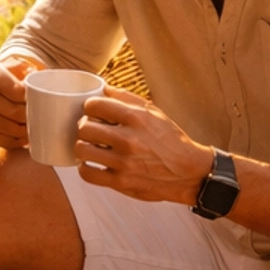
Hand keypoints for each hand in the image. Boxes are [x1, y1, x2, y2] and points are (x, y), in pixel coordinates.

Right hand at [0, 57, 34, 149]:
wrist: (6, 86)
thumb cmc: (20, 76)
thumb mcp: (25, 68)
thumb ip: (31, 75)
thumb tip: (39, 90)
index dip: (18, 92)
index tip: (33, 98)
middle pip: (6, 108)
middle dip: (26, 115)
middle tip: (42, 117)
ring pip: (4, 127)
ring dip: (23, 130)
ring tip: (37, 127)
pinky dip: (14, 141)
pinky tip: (25, 137)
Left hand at [75, 86, 214, 206]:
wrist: (188, 172)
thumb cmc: (170, 140)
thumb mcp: (154, 112)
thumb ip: (127, 98)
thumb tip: (103, 88)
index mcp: (136, 118)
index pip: (93, 105)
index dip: (90, 107)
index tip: (93, 112)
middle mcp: (128, 139)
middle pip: (84, 127)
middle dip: (84, 127)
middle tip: (91, 130)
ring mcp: (123, 162)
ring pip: (81, 150)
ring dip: (83, 147)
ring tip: (90, 147)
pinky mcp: (121, 182)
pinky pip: (87, 173)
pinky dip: (86, 168)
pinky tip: (93, 163)